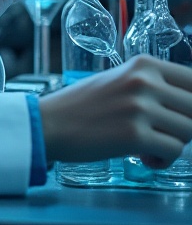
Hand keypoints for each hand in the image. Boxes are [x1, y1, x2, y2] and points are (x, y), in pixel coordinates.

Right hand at [39, 55, 191, 166]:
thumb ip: (151, 86)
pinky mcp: (134, 135)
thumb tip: (186, 103)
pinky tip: (145, 157)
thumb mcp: (119, 81)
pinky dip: (163, 160)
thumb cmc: (81, 105)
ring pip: (189, 132)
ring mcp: (139, 108)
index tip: (183, 115)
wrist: (48, 123)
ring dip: (174, 144)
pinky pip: (174, 152)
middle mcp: (144, 82)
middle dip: (185, 127)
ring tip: (151, 147)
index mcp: (143, 64)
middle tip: (163, 133)